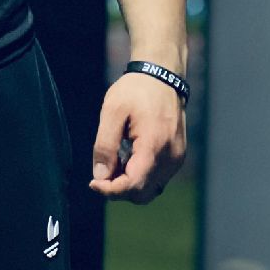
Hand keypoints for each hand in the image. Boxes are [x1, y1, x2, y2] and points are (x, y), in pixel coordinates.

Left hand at [89, 72, 185, 203]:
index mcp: (154, 146)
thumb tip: (100, 176)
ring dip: (129, 183)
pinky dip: (140, 176)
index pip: (133, 185)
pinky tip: (128, 157)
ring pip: (150, 189)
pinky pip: (157, 178)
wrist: (161, 75)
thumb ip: (105, 144)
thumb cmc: (136, 90)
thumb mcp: (113, 110)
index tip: (92, 183)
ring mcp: (176, 158)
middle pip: (142, 193)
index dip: (111, 190)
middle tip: (101, 172)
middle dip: (119, 189)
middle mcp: (170, 158)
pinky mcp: (177, 156)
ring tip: (114, 160)